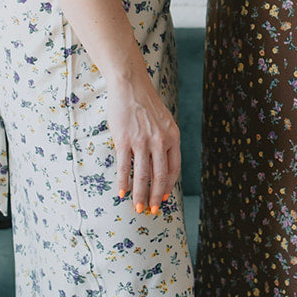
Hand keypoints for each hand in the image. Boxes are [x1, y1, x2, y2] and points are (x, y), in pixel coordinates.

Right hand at [108, 70, 180, 215]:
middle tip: (151, 211)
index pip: (173, 169)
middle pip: (159, 176)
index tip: (163, 199)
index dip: (168, 186)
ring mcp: (142, 141)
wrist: (130, 86)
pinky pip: (124, 167)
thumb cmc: (146, 104)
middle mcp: (160, 141)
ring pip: (142, 175)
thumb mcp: (164, 121)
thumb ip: (165, 140)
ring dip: (140, 194)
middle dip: (155, 197)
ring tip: (138, 207)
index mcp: (172, 137)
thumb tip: (161, 162)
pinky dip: (124, 182)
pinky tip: (122, 193)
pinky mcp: (124, 140)